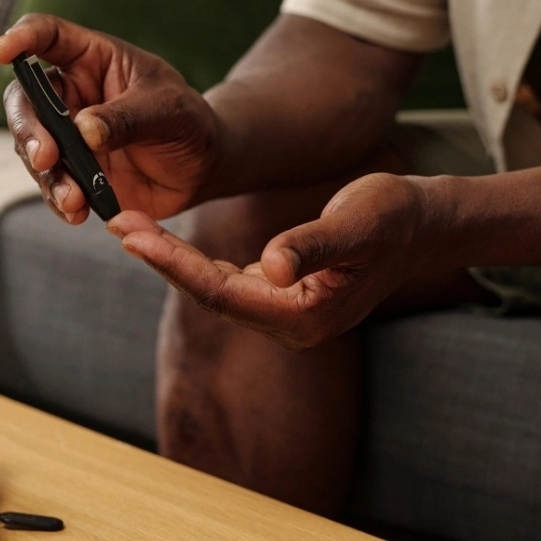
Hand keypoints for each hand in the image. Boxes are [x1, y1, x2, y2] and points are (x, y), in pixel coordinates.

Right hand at [0, 13, 220, 223]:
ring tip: (74, 199)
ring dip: (47, 176)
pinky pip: (52, 185)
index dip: (22, 38)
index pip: (47, 36)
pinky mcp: (73, 173)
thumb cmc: (187, 121)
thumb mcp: (167, 110)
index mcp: (91, 59)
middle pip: (25, 102)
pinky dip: (59, 200)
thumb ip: (126, 118)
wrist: (202, 168)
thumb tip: (83, 131)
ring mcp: (68, 137)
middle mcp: (70, 95)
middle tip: (46, 157)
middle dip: (28, 130)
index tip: (1, 51)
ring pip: (33, 150)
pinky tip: (76, 213)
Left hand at [108, 173, 438, 349]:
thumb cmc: (394, 215)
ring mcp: (285, 317)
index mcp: (304, 314)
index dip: (174, 264)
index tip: (133, 236)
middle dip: (161, 260)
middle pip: (209, 294)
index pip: (222, 292)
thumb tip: (271, 265)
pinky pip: (227, 284)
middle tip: (116, 224)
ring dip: (172, 260)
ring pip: (213, 289)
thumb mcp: (359, 222)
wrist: (423, 222)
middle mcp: (290, 326)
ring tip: (130, 227)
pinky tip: (166, 242)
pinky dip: (194, 262)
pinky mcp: (282, 299)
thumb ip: (314, 244)